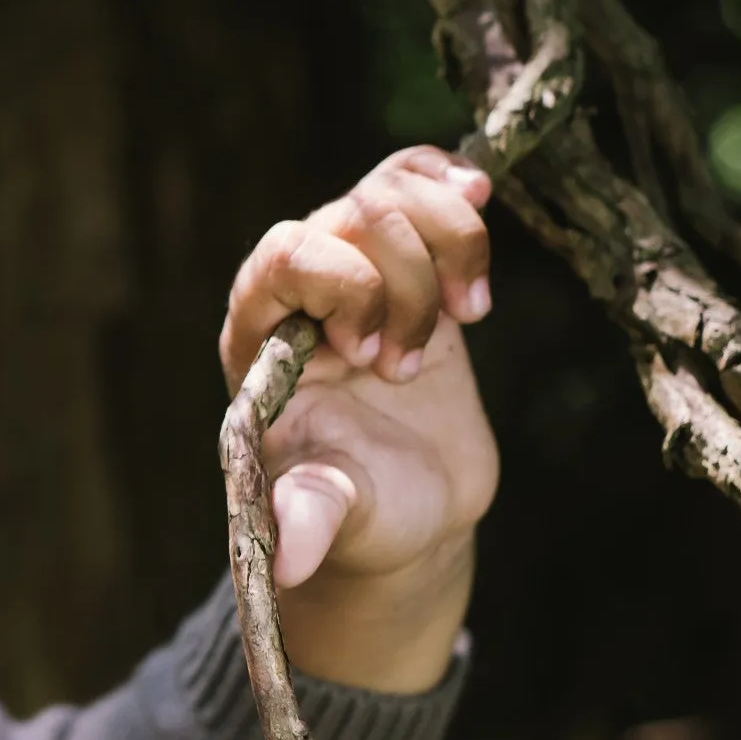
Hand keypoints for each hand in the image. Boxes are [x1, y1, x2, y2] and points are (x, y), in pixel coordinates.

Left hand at [218, 145, 502, 691]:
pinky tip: (480, 198)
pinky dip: (454, 184)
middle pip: (355, 215)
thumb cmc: (360, 510)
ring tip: (467, 314)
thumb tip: (289, 560)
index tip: (373, 358)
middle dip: (407, 285)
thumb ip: (310, 516)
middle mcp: (301, 289)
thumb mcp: (336, 513)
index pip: (286, 254)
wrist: (410, 504)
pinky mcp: (417, 262)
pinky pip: (422, 180)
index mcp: (260, 337)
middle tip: (406, 370)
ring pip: (396, 189)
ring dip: (450, 245)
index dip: (344, 287)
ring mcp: (360, 266)